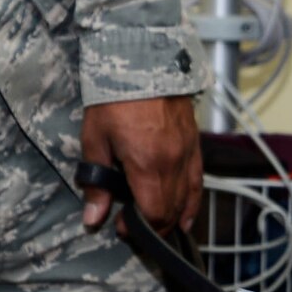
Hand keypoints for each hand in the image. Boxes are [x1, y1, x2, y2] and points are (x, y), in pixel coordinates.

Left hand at [80, 94, 202, 233]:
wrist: (142, 62)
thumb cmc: (114, 99)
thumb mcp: (95, 139)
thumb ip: (96, 182)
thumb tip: (93, 218)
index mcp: (148, 165)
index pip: (152, 214)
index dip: (138, 229)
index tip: (122, 228)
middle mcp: (173, 164)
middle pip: (170, 211)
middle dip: (154, 227)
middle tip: (135, 229)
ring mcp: (187, 154)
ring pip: (186, 199)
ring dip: (172, 218)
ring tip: (158, 228)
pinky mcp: (194, 144)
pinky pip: (198, 181)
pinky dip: (192, 203)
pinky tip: (185, 218)